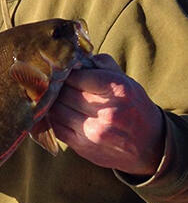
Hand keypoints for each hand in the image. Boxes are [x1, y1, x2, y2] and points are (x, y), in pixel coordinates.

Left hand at [47, 54, 163, 176]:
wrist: (149, 146)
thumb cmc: (133, 107)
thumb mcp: (126, 81)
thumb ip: (102, 64)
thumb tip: (75, 56)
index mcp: (118, 90)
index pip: (77, 76)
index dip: (66, 73)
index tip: (63, 72)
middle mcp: (107, 112)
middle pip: (64, 93)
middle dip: (58, 87)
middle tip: (55, 84)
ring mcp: (94, 132)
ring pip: (56, 110)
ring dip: (53, 102)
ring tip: (56, 98)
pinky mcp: (83, 146)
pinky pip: (56, 127)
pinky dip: (54, 118)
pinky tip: (59, 113)